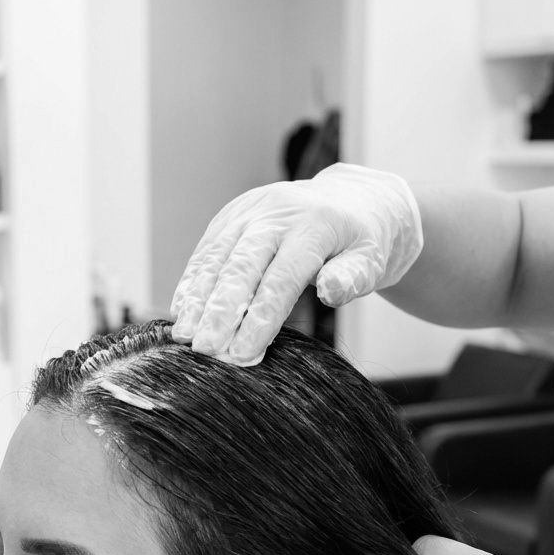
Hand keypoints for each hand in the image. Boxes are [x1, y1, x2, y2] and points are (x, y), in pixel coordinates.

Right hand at [169, 163, 423, 364]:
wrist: (349, 200)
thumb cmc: (362, 243)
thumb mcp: (371, 261)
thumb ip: (352, 278)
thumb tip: (330, 292)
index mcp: (314, 225)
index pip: (281, 279)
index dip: (259, 319)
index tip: (242, 354)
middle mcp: (276, 212)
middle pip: (240, 268)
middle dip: (220, 313)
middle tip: (206, 351)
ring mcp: (248, 211)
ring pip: (215, 258)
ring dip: (197, 300)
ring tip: (185, 337)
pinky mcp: (230, 216)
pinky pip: (206, 251)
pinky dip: (192, 283)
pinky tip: (182, 313)